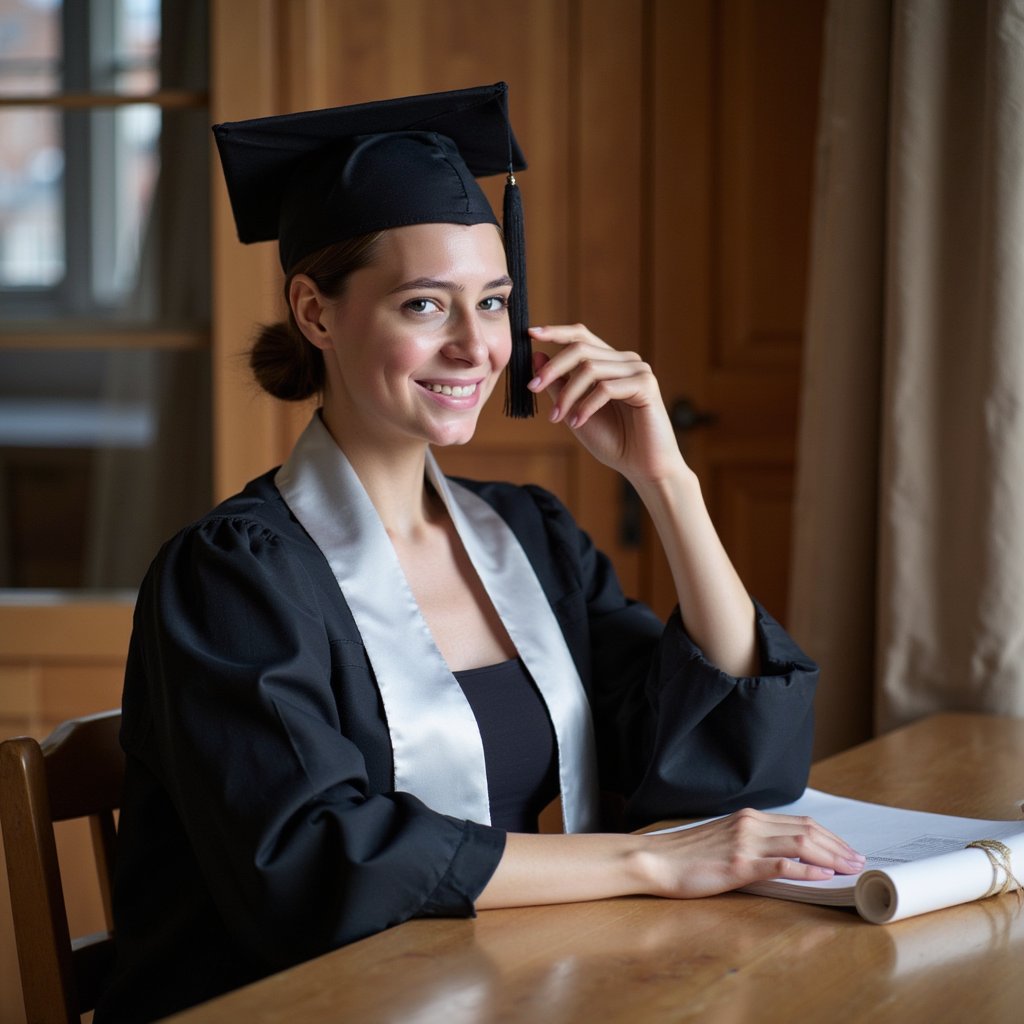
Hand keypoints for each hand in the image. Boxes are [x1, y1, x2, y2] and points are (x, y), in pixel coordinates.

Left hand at [527, 324, 682, 483]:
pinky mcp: (646, 385)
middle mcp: (625, 361)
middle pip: (581, 348)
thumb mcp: (575, 410)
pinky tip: (577, 422)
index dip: (556, 332)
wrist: (642, 467)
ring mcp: (638, 370)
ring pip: (590, 369)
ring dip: (567, 395)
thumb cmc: (612, 440)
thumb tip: (537, 356)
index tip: (530, 334)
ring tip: (557, 417)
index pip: (581, 336)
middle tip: (533, 387)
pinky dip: (586, 406)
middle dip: (553, 368)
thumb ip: (559, 385)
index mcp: (610, 362)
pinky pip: (606, 388)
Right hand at [640, 808, 865, 898]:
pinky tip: (824, 877)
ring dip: (831, 857)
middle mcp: (750, 825)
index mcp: (747, 818)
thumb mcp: (722, 839)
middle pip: (806, 830)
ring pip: (800, 844)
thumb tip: (781, 854)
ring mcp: (744, 844)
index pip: (799, 822)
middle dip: (838, 846)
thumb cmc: (686, 854)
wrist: (655, 860)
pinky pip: (781, 865)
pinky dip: (808, 870)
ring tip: (851, 869)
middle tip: (859, 861)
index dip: (829, 836)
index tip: (847, 849)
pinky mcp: (738, 865)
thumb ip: (750, 841)